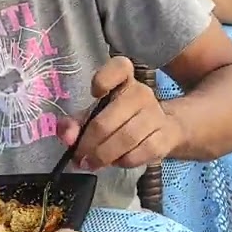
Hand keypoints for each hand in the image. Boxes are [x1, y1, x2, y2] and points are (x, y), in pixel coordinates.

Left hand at [56, 57, 182, 169]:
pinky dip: (122, 161)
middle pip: (108, 119)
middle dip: (89, 143)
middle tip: (79, 157)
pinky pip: (139, 153)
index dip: (104, 79)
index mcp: (123, 79)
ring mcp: (155, 115)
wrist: (165, 129)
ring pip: (125, 138)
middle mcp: (141, 93)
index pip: (119, 67)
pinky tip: (116, 162)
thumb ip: (76, 124)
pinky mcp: (164, 138)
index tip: (95, 94)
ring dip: (103, 156)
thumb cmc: (123, 118)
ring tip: (91, 164)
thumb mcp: (95, 115)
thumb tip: (67, 136)